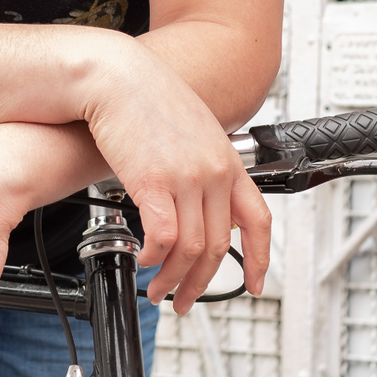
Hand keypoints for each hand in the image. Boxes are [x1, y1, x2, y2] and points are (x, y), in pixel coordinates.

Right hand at [77, 34, 270, 313]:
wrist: (115, 75)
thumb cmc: (145, 98)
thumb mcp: (191, 130)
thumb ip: (203, 164)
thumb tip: (200, 197)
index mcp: (227, 161)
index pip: (257, 219)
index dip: (260, 258)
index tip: (256, 284)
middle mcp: (213, 171)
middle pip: (219, 244)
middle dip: (201, 282)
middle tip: (184, 301)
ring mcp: (186, 176)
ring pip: (192, 248)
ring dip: (173, 278)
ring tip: (157, 290)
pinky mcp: (154, 181)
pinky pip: (163, 236)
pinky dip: (154, 257)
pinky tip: (144, 260)